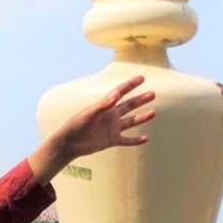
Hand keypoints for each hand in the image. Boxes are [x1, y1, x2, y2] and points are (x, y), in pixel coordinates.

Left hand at [28, 75, 155, 183]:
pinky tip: (146, 139)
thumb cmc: (76, 125)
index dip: (131, 85)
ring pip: (131, 122)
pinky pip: (126, 140)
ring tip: (153, 113)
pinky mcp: (112, 141)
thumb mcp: (89, 113)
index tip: (142, 78)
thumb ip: (103, 105)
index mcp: (106, 107)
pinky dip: (136, 141)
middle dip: (140, 100)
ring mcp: (112, 128)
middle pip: (129, 106)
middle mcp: (111, 116)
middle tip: (152, 94)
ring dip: (142, 117)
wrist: (70, 143)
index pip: (120, 93)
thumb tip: (115, 95)